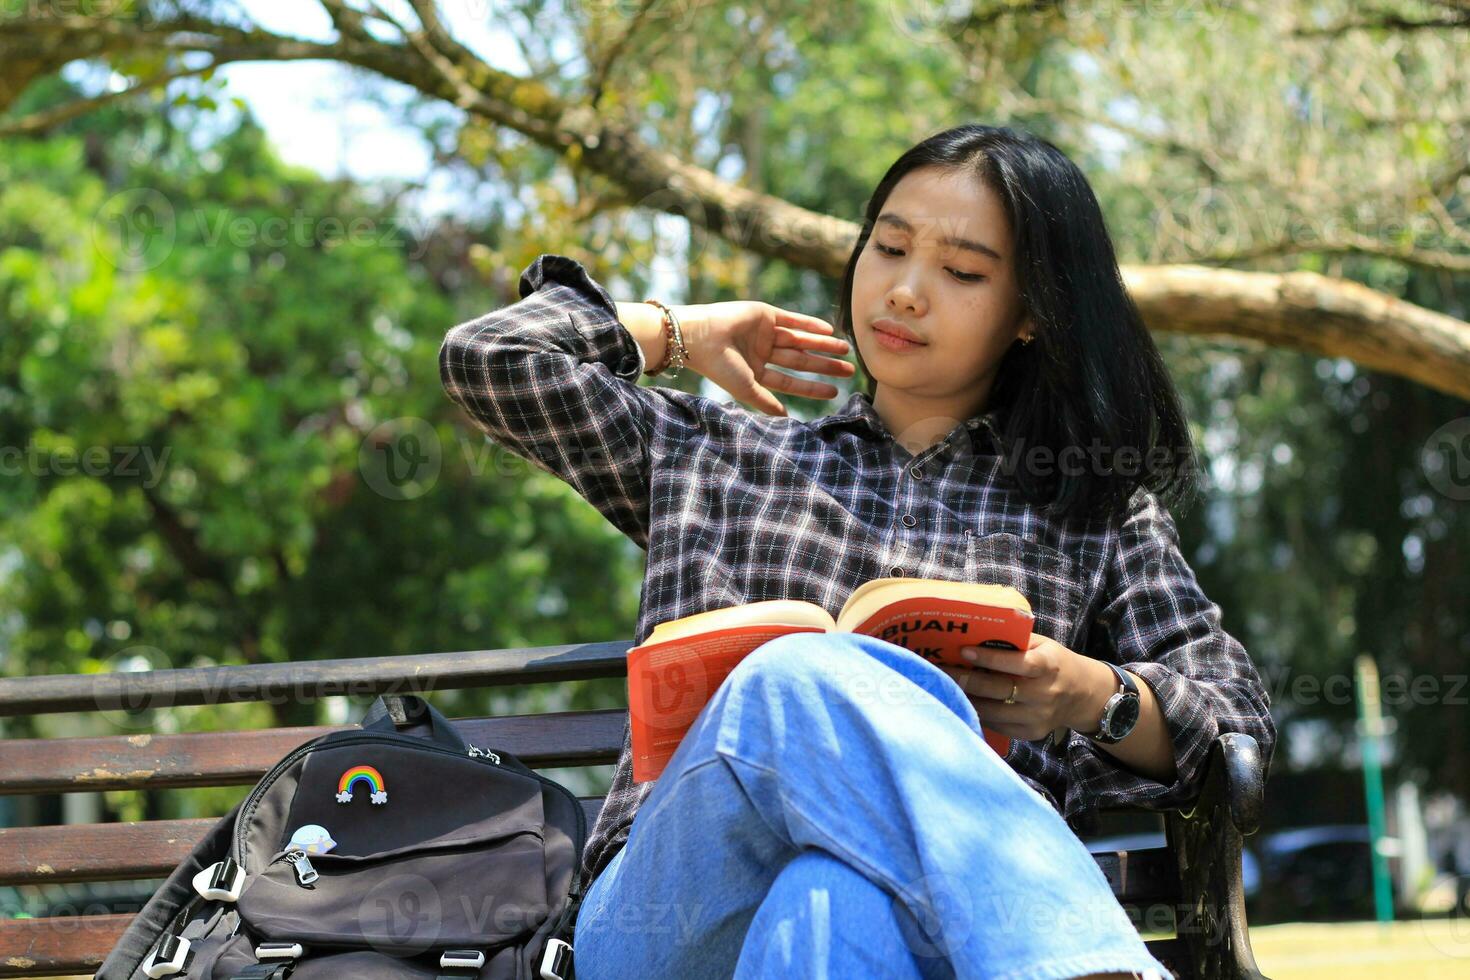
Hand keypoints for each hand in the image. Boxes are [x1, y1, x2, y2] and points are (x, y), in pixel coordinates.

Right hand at [674, 301, 854, 415]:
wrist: (702, 337)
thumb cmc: (720, 366)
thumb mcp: (745, 388)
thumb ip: (765, 401)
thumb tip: (786, 416)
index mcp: (757, 372)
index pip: (791, 382)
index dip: (812, 387)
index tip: (834, 392)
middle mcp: (762, 353)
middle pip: (800, 361)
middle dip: (824, 365)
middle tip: (849, 370)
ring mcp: (764, 333)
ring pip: (800, 340)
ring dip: (822, 344)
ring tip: (845, 349)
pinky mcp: (764, 314)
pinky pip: (792, 320)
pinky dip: (810, 324)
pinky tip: (828, 330)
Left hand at [935, 633, 1109, 741]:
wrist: (1082, 695)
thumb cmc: (1053, 662)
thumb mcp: (1042, 645)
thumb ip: (1015, 642)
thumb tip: (974, 634)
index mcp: (1049, 666)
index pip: (1018, 663)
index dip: (990, 658)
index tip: (963, 651)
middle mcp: (1044, 694)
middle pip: (999, 689)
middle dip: (966, 679)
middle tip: (940, 670)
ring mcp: (1038, 717)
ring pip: (993, 711)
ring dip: (966, 698)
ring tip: (944, 686)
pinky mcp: (1030, 733)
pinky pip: (997, 725)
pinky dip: (977, 713)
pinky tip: (961, 702)